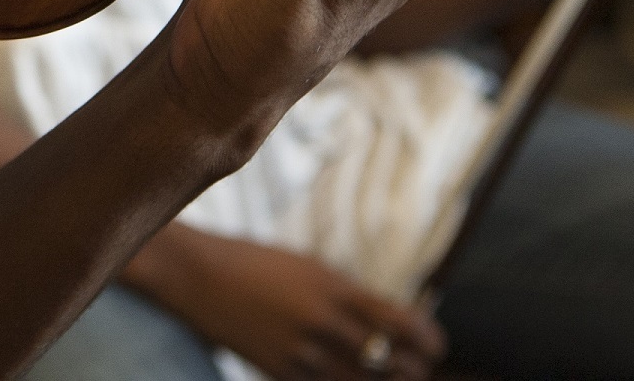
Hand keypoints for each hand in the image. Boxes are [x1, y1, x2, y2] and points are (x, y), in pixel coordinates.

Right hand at [143, 231, 444, 380]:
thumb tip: (395, 321)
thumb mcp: (311, 268)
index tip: (435, 343)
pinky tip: (345, 378)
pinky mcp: (280, 373)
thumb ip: (351, 295)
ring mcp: (302, 353)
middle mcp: (324, 323)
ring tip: (386, 375)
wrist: (197, 277)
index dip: (430, 340)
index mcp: (336, 289)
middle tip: (418, 366)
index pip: (404, 324)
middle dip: (414, 369)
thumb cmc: (257, 264)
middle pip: (394, 365)